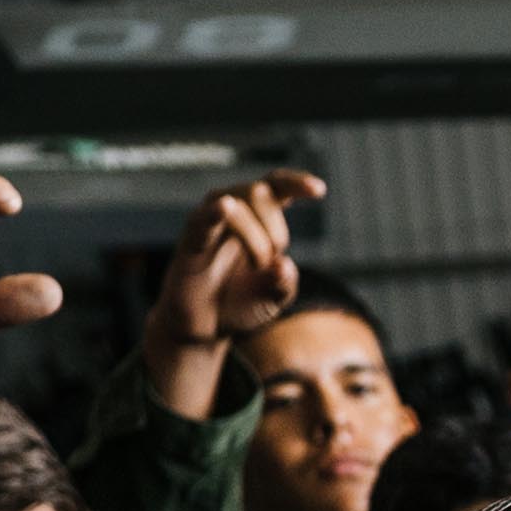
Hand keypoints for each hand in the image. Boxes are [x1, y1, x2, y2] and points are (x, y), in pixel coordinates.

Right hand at [143, 168, 327, 418]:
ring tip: (257, 267)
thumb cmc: (240, 305)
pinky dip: (214, 213)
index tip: (319, 190)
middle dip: (275, 229)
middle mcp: (232, 210)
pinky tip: (224, 207)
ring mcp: (209, 220)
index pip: (276, 184)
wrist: (205, 328)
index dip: (296, 182)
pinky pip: (203, 219)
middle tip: (269, 265)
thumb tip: (284, 265)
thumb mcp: (273, 300)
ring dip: (255, 237)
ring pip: (237, 203)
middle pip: (260, 192)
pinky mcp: (191, 240)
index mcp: (257, 217)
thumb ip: (284, 284)